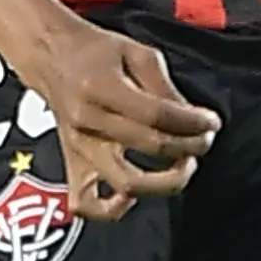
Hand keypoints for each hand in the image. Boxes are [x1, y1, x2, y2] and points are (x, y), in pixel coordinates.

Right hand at [24, 17, 219, 218]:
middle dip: (189, 146)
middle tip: (203, 140)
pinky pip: (85, 203)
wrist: (49, 54)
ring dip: (165, 182)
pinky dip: (112, 209)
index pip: (158, 115)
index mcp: (101, 88)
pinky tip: (132, 196)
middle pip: (150, 146)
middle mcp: (88, 121)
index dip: (193, 122)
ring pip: (126, 182)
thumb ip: (165, 87)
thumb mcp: (136, 52)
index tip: (211, 122)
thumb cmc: (93, 51)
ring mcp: (79, 147)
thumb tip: (193, 119)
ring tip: (181, 167)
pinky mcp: (72, 162)